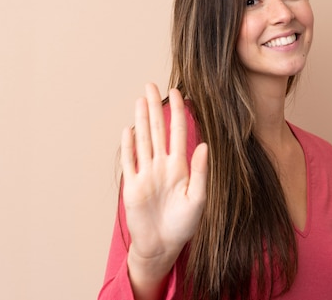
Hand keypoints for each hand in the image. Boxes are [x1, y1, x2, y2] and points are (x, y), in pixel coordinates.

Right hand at [120, 83, 207, 280]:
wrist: (162, 245)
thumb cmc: (183, 225)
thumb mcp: (198, 199)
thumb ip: (201, 172)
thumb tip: (204, 145)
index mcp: (180, 167)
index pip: (178, 132)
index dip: (178, 112)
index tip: (179, 92)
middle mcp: (162, 166)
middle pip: (157, 130)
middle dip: (155, 107)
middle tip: (151, 85)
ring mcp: (146, 174)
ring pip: (143, 140)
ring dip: (141, 120)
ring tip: (140, 100)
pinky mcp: (132, 185)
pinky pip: (129, 161)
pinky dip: (128, 145)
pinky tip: (129, 129)